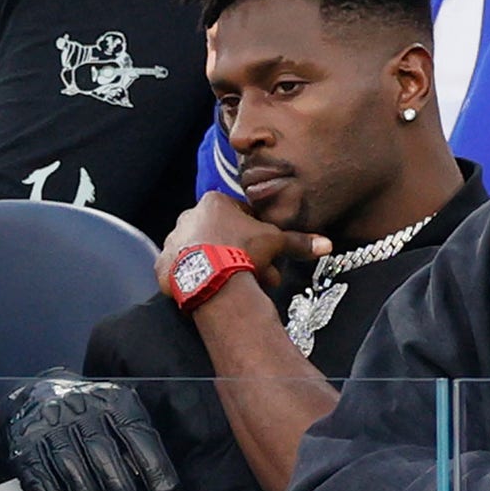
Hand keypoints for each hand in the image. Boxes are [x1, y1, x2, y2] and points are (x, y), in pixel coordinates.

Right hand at [5, 375, 178, 490]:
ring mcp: (49, 432)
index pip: (137, 435)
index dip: (154, 467)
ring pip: (76, 476)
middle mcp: (78, 412)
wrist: (38, 396)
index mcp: (111, 400)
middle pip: (105, 458)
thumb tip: (162, 480)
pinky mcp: (25, 454)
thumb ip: (141, 435)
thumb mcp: (122, 408)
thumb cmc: (94, 411)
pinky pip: (46, 487)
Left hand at [155, 191, 332, 292]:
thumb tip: (326, 244)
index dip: (258, 235)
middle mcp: (189, 217)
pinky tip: (213, 287)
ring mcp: (173, 241)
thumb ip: (298, 241)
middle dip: (243, 254)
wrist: (213, 280)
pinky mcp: (163, 264)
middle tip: (259, 273)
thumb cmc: (242, 252)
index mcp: (214, 202)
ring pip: (204, 252)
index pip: (240, 215)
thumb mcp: (276, 242)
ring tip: (238, 285)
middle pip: (222, 234)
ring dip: (221, 265)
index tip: (268, 253)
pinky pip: (183, 269)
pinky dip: (198, 278)